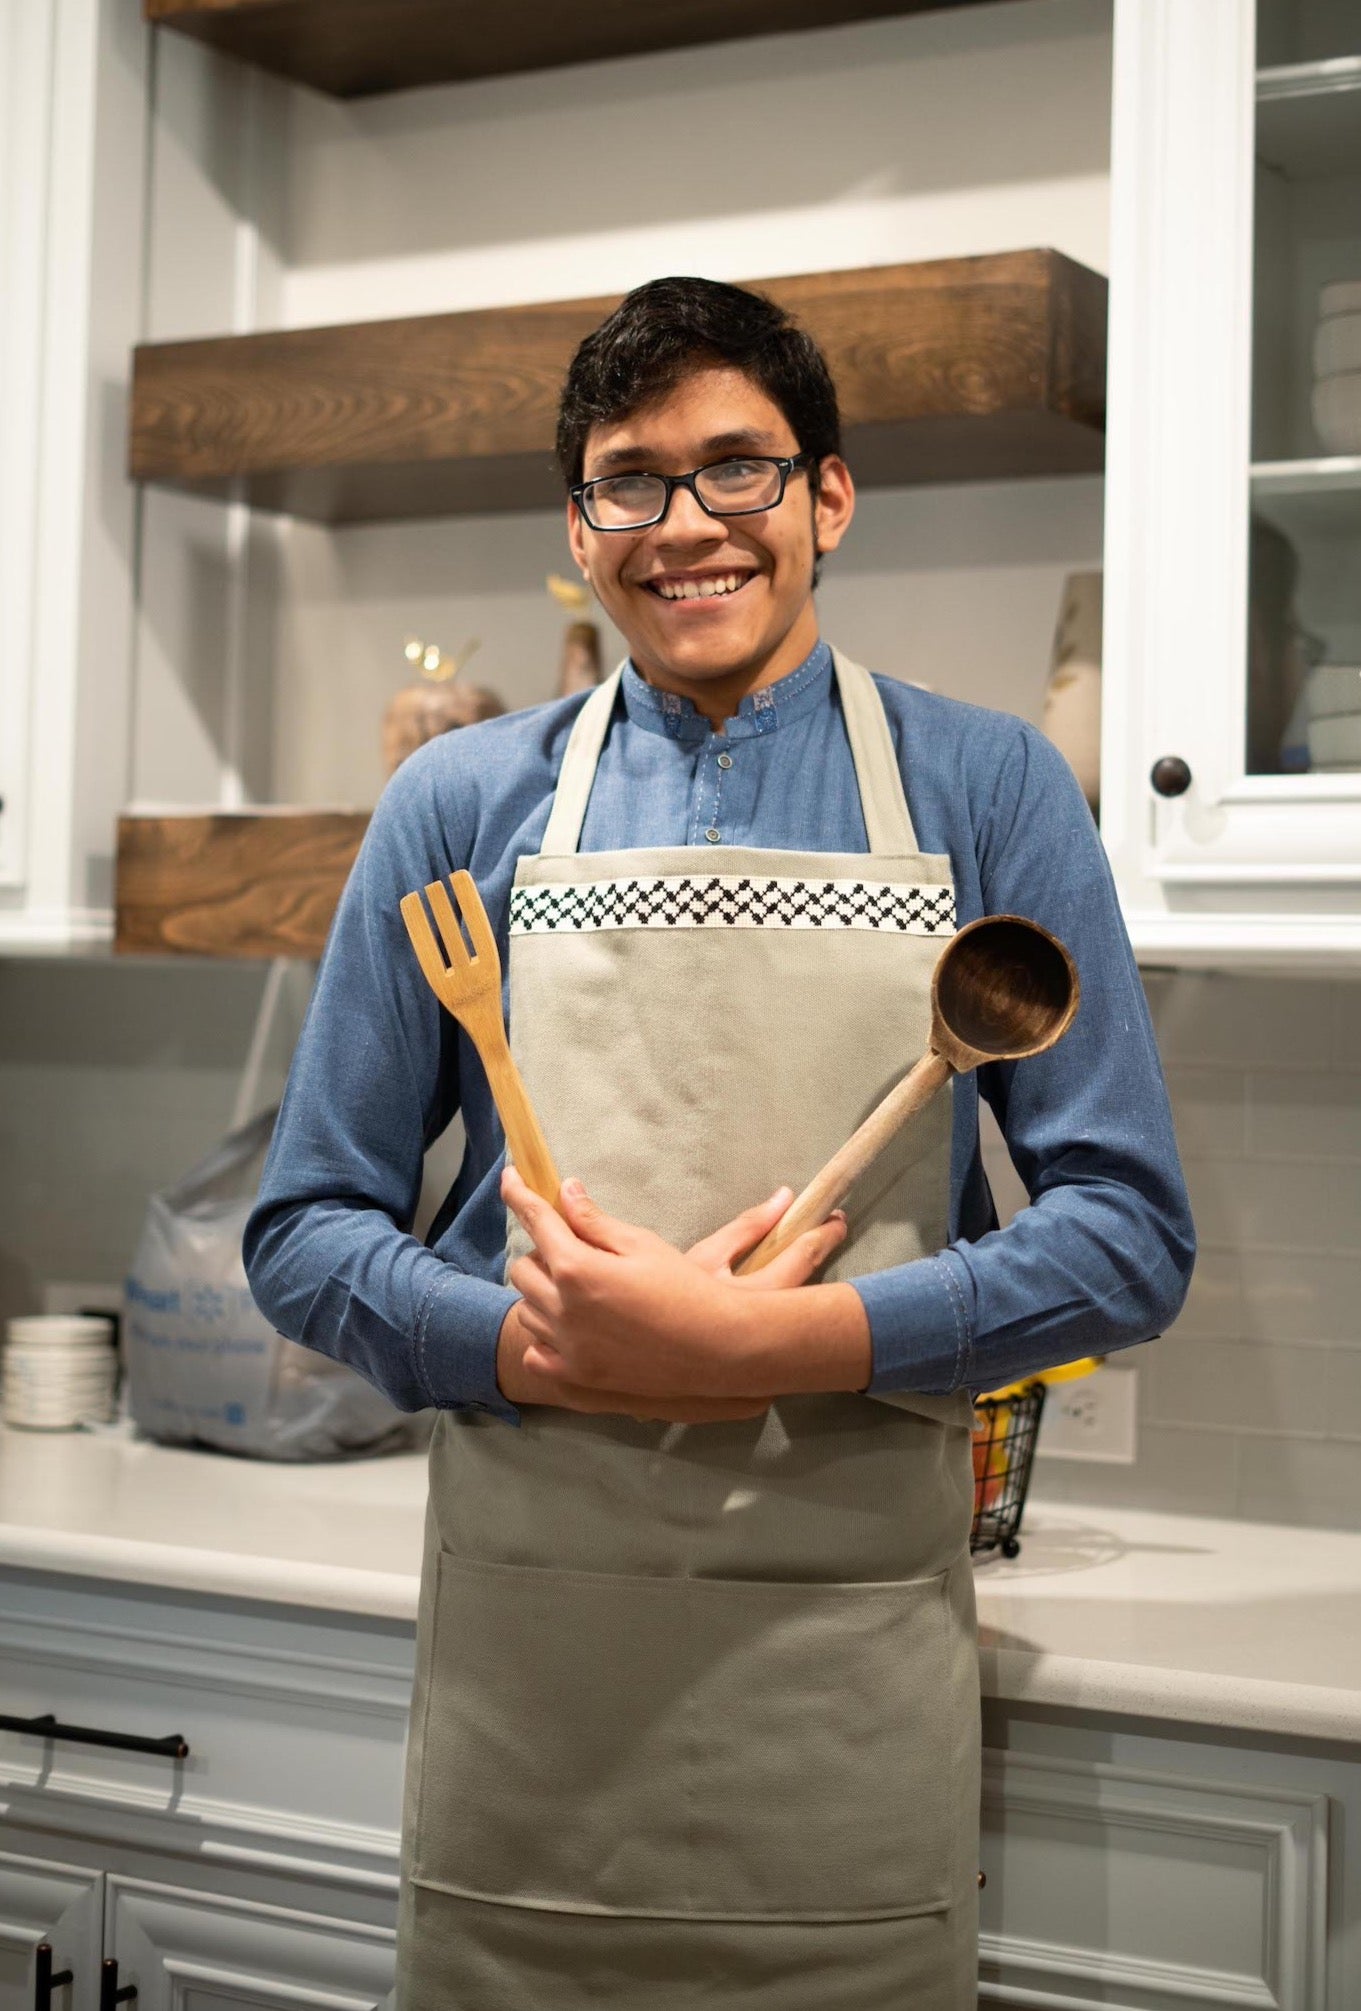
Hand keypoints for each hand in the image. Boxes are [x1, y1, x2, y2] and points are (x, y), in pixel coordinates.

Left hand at [497, 1169, 847, 1416]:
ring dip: (542, 1294)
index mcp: (578, 1269)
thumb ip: (595, 1221)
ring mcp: (567, 1348)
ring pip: (527, 1312)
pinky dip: (545, 1338)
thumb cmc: (685, 1289)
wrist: (717, 1348)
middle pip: (522, 1270)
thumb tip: (565, 1191)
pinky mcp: (576, 1377)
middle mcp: (563, 1309)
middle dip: (539, 1253)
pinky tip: (573, 1329)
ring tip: (578, 1290)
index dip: (518, 1194)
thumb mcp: (641, 1245)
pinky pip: (536, 1353)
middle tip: (571, 1250)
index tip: (509, 1178)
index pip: (536, 1221)